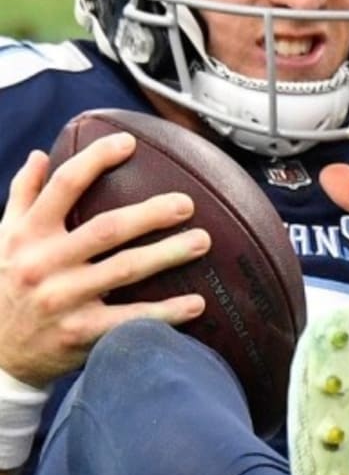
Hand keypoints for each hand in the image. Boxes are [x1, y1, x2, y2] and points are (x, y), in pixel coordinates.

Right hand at [0, 133, 209, 386]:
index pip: (64, 186)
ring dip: (168, 254)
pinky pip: (131, 319)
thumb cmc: (5, 285)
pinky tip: (197, 304)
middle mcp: (44, 263)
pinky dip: (166, 312)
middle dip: (150, 214)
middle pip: (106, 229)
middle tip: (187, 203)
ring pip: (125, 270)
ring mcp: (64, 299)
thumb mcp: (2, 238)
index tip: (129, 142)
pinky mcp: (81, 332)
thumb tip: (40, 155)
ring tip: (202, 241)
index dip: (96, 160)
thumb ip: (22, 197)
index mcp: (28, 234)